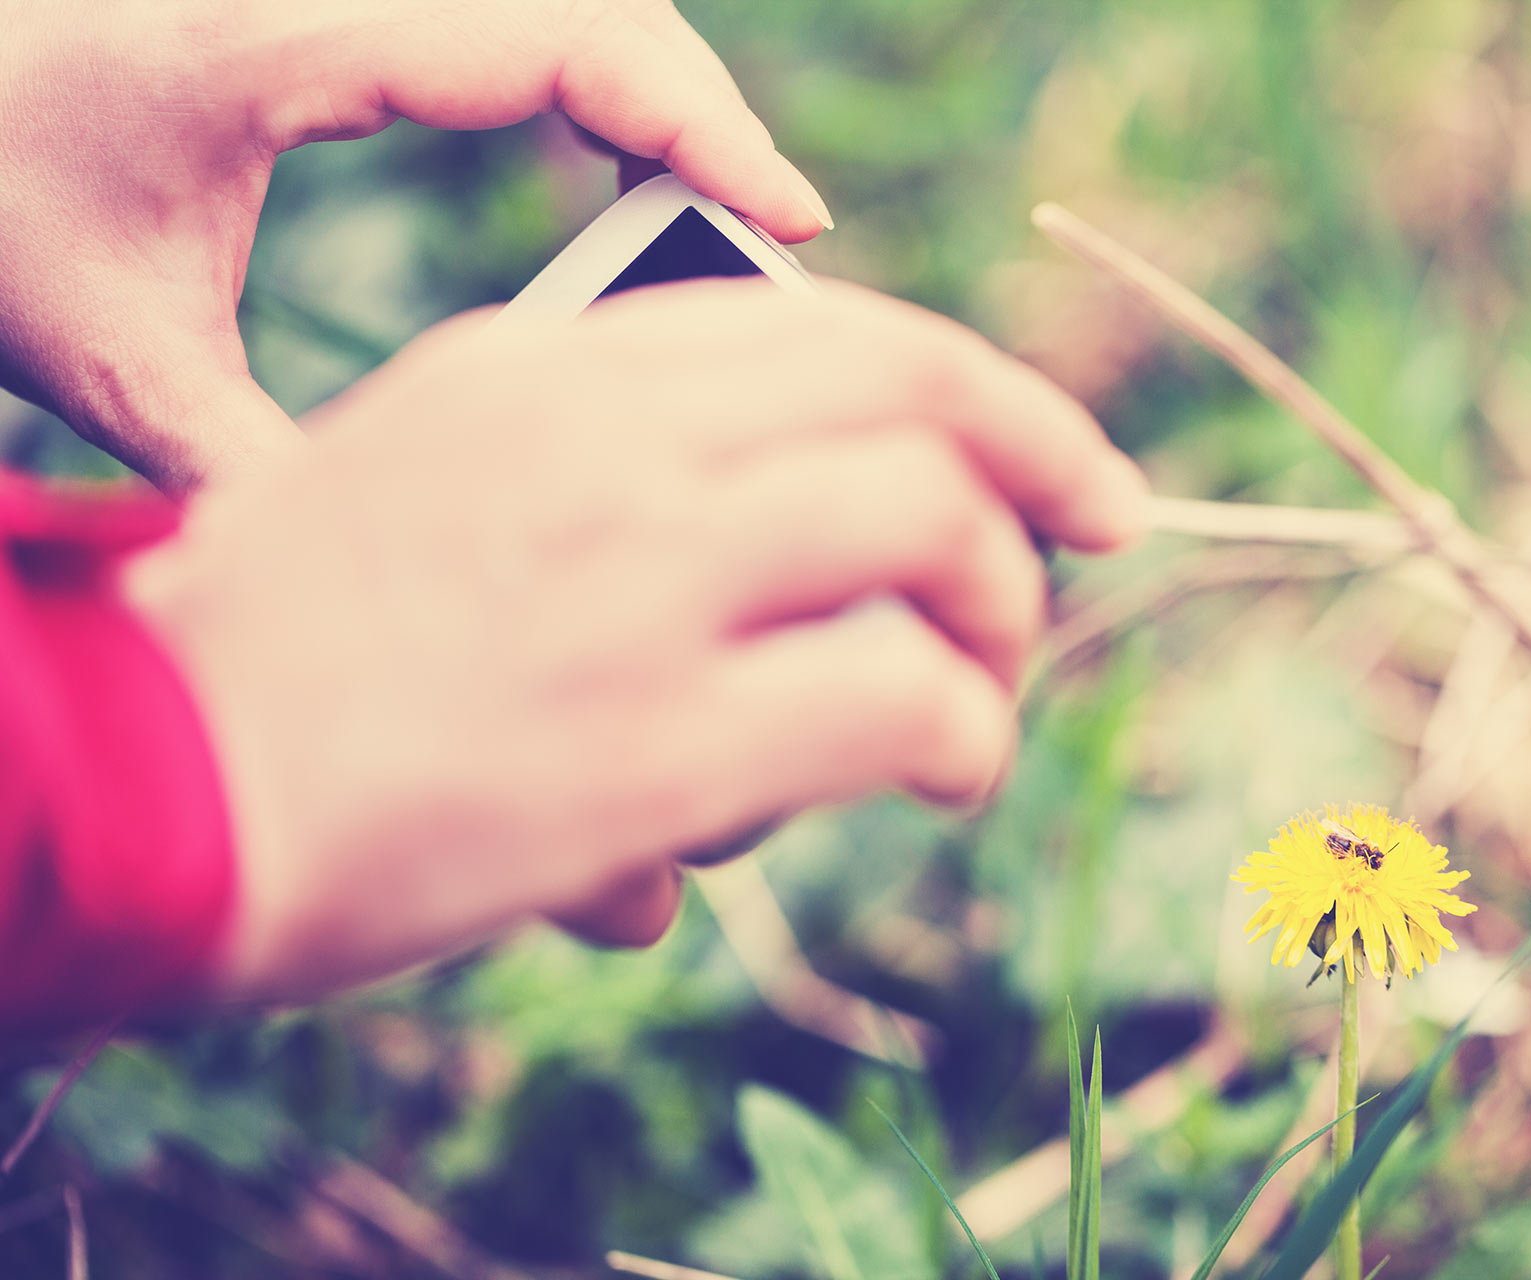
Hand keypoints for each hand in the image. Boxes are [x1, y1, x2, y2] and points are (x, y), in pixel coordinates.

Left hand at [0, 0, 825, 493]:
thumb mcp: (112, 359)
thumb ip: (250, 468)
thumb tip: (384, 602)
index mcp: (280, 33)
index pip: (554, 35)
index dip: (694, 120)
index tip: (788, 212)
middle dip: (701, 109)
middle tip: (776, 234)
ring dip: (655, 88)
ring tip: (723, 206)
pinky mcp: (340, 7)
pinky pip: (512, 17)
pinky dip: (592, 79)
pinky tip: (614, 165)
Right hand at [125, 281, 1148, 1005]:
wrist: (139, 784)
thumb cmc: (280, 654)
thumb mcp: (433, 479)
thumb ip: (610, 474)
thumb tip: (793, 541)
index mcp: (553, 366)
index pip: (844, 329)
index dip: (990, 395)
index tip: (1064, 470)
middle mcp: (608, 441)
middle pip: (923, 396)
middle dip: (1044, 472)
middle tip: (1082, 553)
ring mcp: (637, 579)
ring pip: (936, 529)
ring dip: (999, 620)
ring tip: (974, 704)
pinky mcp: (655, 740)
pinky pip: (904, 699)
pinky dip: (960, 737)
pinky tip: (940, 777)